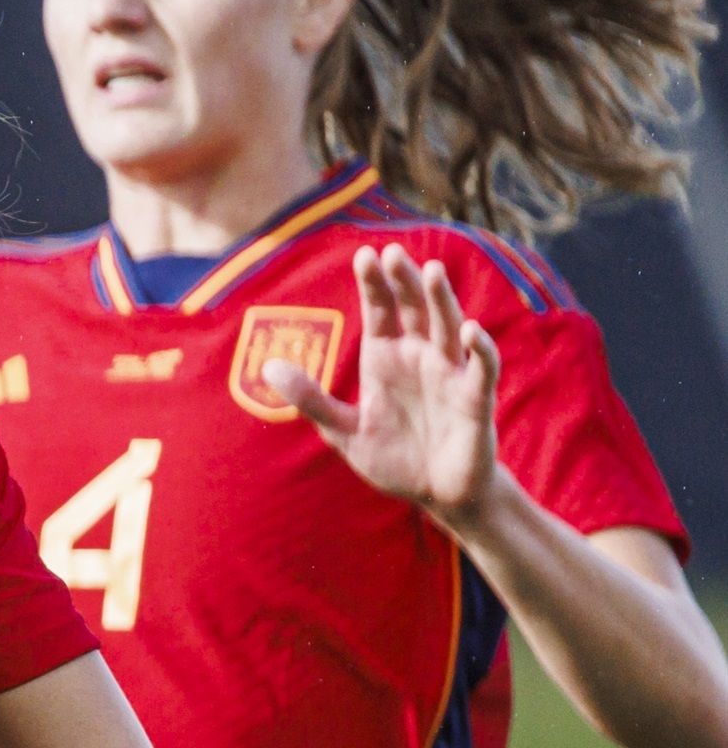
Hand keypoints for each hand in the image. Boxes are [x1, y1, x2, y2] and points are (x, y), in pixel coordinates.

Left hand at [266, 244, 499, 524]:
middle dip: (403, 281)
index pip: (380, 311)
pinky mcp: (475, 400)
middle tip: (392, 253)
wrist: (435, 495)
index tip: (364, 255)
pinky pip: (481, 369)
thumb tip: (266, 367)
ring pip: (448, 328)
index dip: (374, 285)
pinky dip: (479, 349)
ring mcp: (450, 375)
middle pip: (413, 309)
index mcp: (386, 359)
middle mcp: (419, 358)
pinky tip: (469, 330)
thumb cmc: (392, 458)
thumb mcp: (343, 430)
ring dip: (441, 300)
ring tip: (430, 271)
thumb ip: (310, 399)